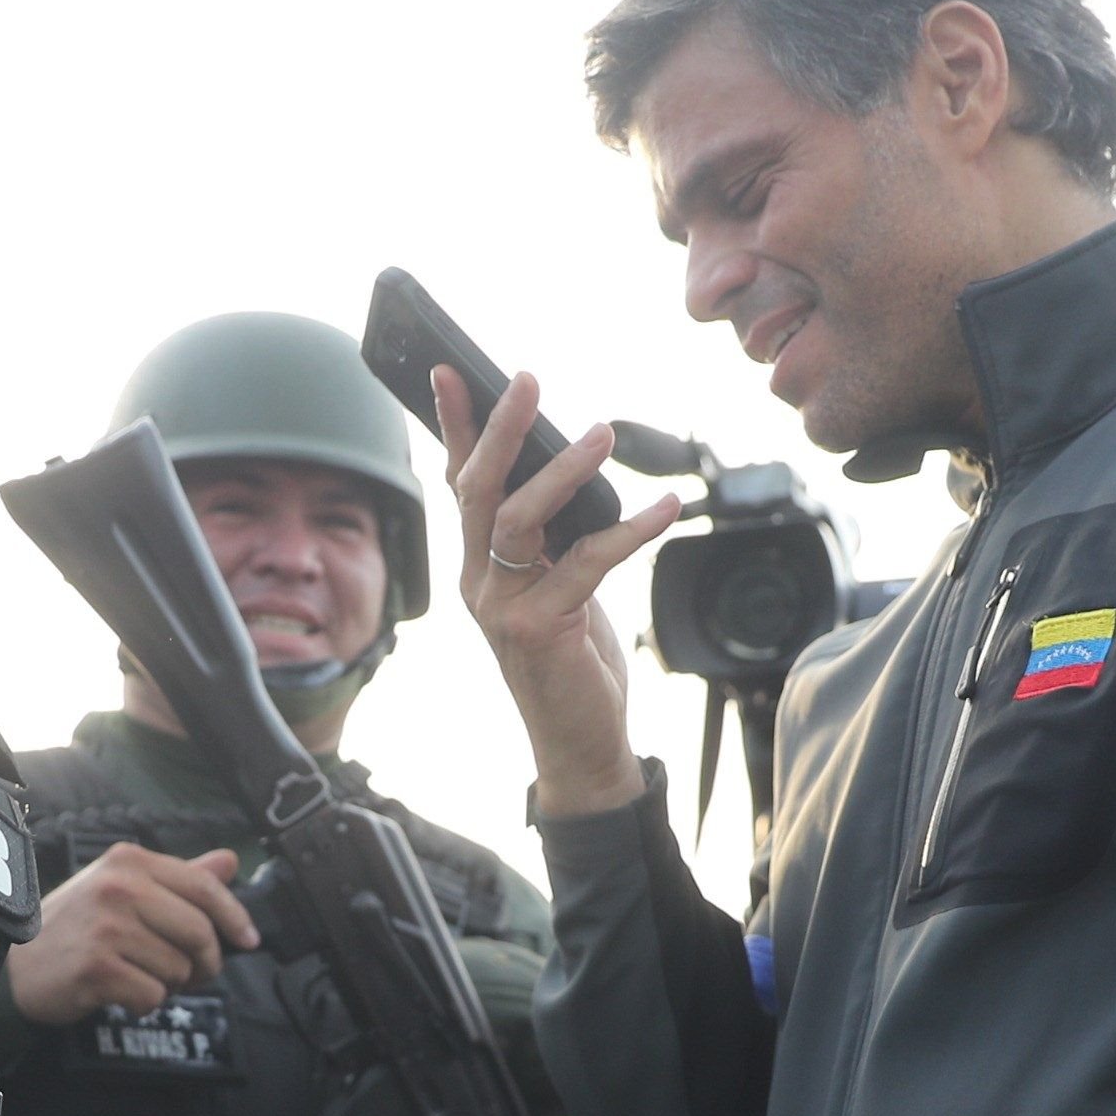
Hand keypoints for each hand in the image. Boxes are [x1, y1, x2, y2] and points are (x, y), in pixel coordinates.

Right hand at [5, 842, 255, 1027]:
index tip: (249, 940)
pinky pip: (153, 996)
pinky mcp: (96, 968)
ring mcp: (107, 928)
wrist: (15, 965)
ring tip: (139, 976)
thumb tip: (230, 861)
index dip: (234, 916)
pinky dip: (145, 1003)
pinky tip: (121, 993)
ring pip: (179, 969)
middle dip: (204, 962)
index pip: (204, 887)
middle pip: (200, 932)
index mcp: (129, 862)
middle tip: (190, 974)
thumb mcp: (122, 888)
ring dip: (168, 984)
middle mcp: (119, 888)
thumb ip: (179, 877)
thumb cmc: (76, 927)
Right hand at [437, 366, 677, 823]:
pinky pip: (588, 563)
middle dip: (498, 429)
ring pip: (520, 520)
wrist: (580, 744)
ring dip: (563, 470)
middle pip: (478, 491)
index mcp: (477, 567)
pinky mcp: (540, 631)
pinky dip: (631, 529)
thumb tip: (575, 471)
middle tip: (525, 379)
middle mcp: (478, 583)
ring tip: (601, 432)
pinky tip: (666, 506)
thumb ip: (554, 539)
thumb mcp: (557, 586)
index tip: (448, 371)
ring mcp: (502, 608)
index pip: (459, 484)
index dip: (454, 427)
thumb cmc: (572, 660)